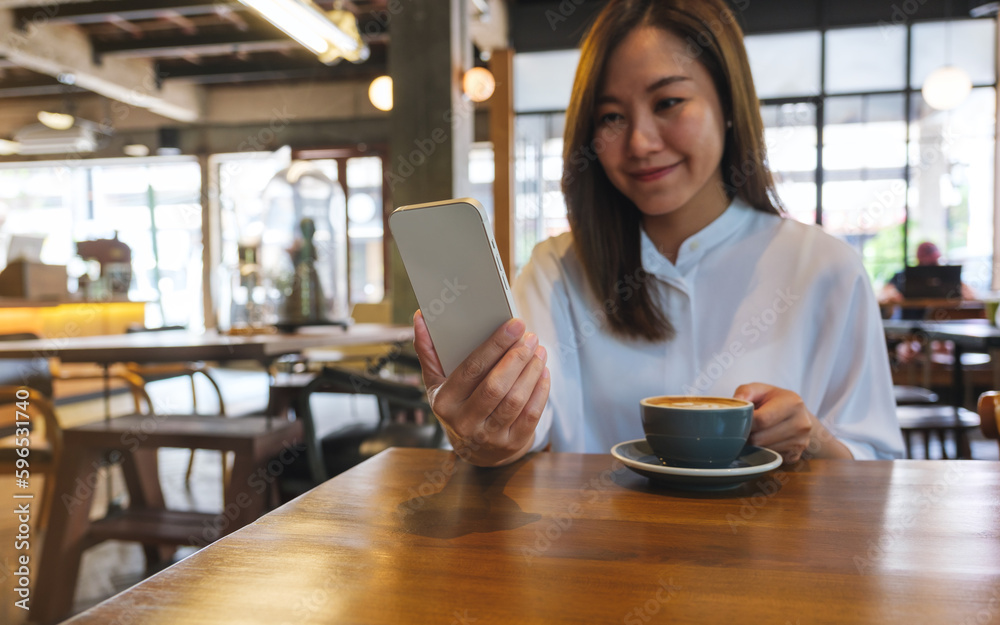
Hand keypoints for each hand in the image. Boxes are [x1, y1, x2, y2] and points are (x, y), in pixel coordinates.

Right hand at [412, 311, 549, 466]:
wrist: (475, 450)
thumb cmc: (457, 406)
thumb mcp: (437, 383)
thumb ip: (428, 351)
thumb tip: (420, 319)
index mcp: (444, 403)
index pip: (471, 369)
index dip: (494, 345)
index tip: (513, 325)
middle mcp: (465, 423)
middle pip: (496, 386)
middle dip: (516, 358)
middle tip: (530, 336)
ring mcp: (489, 436)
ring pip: (515, 400)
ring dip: (531, 371)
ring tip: (538, 350)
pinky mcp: (512, 443)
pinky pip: (531, 414)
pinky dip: (540, 390)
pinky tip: (544, 371)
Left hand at [733, 383, 853, 461]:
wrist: (797, 414)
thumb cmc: (774, 400)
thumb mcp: (759, 389)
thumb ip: (744, 392)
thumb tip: (733, 406)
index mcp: (792, 403)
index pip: (761, 420)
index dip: (745, 423)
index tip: (737, 421)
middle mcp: (801, 424)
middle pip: (760, 439)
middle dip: (747, 435)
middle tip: (743, 428)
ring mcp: (800, 442)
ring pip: (763, 450)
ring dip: (753, 444)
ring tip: (755, 432)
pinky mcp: (795, 455)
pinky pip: (770, 458)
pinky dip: (762, 452)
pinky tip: (764, 440)